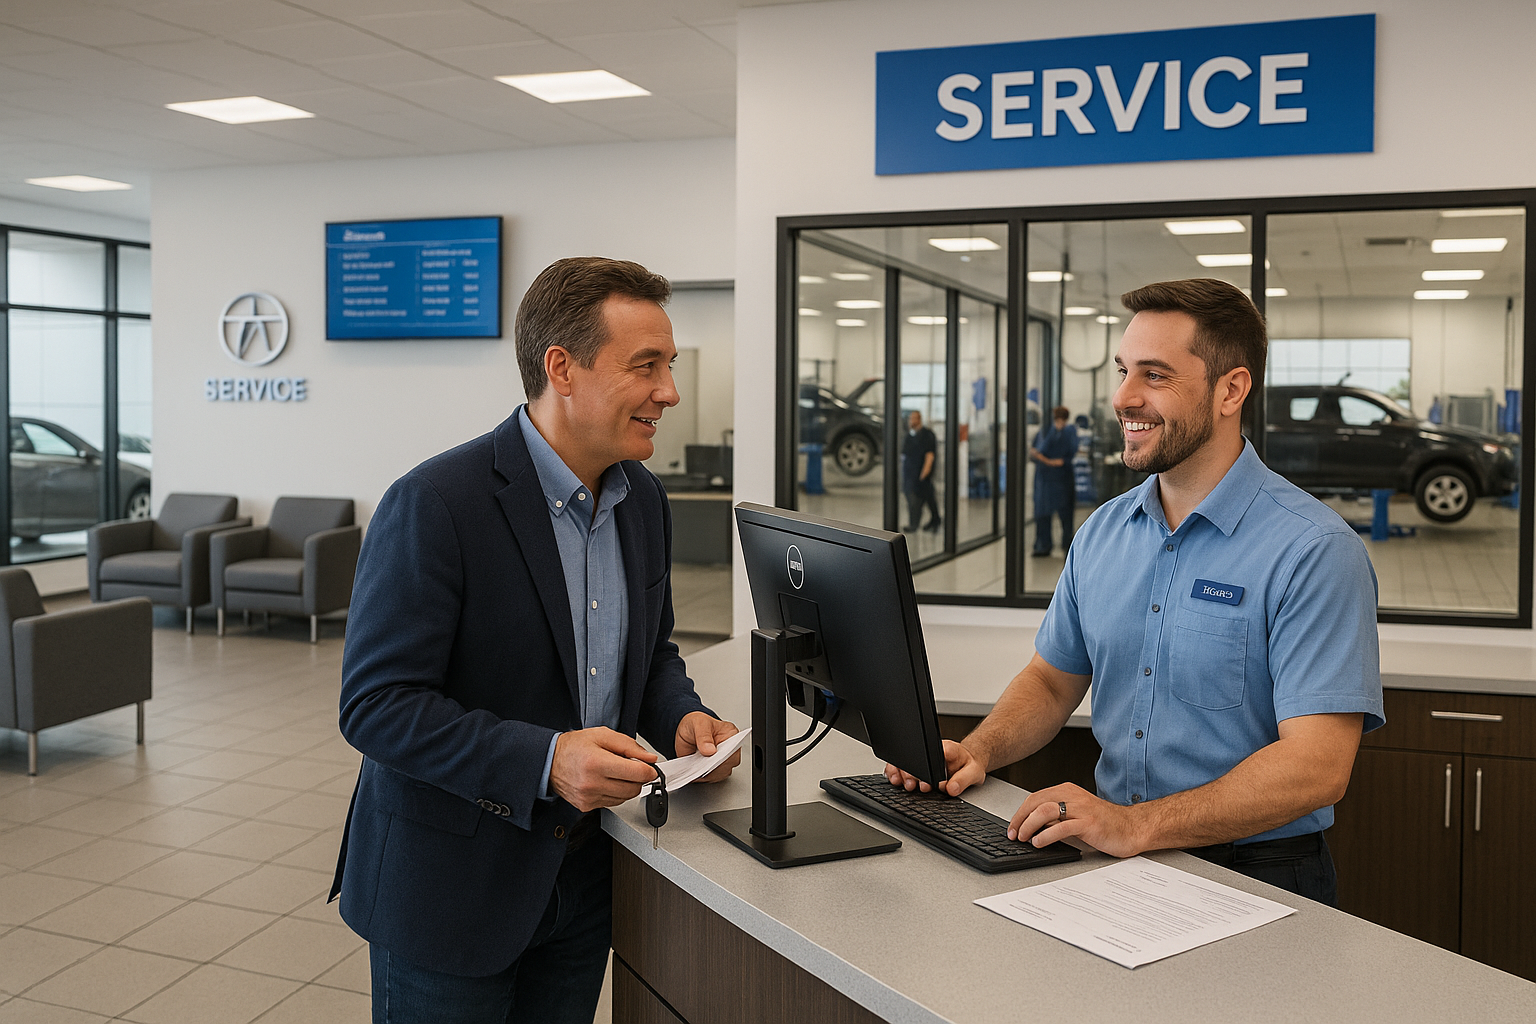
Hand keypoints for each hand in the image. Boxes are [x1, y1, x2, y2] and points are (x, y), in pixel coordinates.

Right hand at [550, 727, 658, 812]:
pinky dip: (616, 792)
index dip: (649, 769)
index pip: (637, 773)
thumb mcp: (602, 735)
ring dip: (628, 786)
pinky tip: (607, 781)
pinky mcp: (587, 806)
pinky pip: (614, 803)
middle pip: (634, 788)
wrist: (549, 761)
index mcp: (597, 763)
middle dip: (639, 777)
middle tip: (633, 766)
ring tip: (616, 772)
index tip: (650, 766)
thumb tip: (650, 759)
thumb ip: (629, 746)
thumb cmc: (574, 746)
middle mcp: (592, 783)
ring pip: (625, 797)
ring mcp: (589, 797)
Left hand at [674, 712, 740, 782]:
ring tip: (696, 767)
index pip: (733, 749)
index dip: (723, 756)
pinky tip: (695, 771)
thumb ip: (703, 736)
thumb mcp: (698, 724)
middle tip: (700, 764)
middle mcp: (730, 749)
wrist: (686, 731)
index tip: (711, 758)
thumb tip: (710, 750)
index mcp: (731, 734)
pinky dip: (702, 777)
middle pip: (728, 764)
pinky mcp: (716, 770)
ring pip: (720, 774)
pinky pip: (711, 778)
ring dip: (707, 774)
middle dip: (713, 767)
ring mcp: (723, 761)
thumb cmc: (696, 724)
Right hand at [884, 739, 984, 796]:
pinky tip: (895, 779)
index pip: (933, 753)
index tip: (928, 782)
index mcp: (947, 749)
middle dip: (911, 773)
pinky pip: (902, 765)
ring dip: (900, 772)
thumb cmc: (969, 764)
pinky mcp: (917, 763)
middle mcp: (932, 751)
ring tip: (903, 783)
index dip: (928, 768)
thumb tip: (951, 788)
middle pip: (915, 758)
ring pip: (905, 761)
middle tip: (914, 785)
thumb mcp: (974, 773)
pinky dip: (896, 772)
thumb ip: (963, 780)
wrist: (968, 761)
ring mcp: (923, 757)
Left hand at [1009, 783, 1143, 857]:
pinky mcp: (1089, 823)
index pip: (1035, 798)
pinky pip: (1061, 827)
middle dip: (1020, 819)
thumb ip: (1057, 816)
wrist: (1133, 828)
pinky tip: (1039, 842)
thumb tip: (1033, 825)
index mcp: (1068, 791)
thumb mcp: (1076, 814)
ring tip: (1024, 838)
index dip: (1020, 813)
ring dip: (1029, 826)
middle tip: (1014, 834)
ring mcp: (1081, 809)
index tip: (1013, 827)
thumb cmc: (1106, 823)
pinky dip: (1046, 835)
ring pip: (1045, 811)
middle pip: (1036, 802)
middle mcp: (1073, 796)